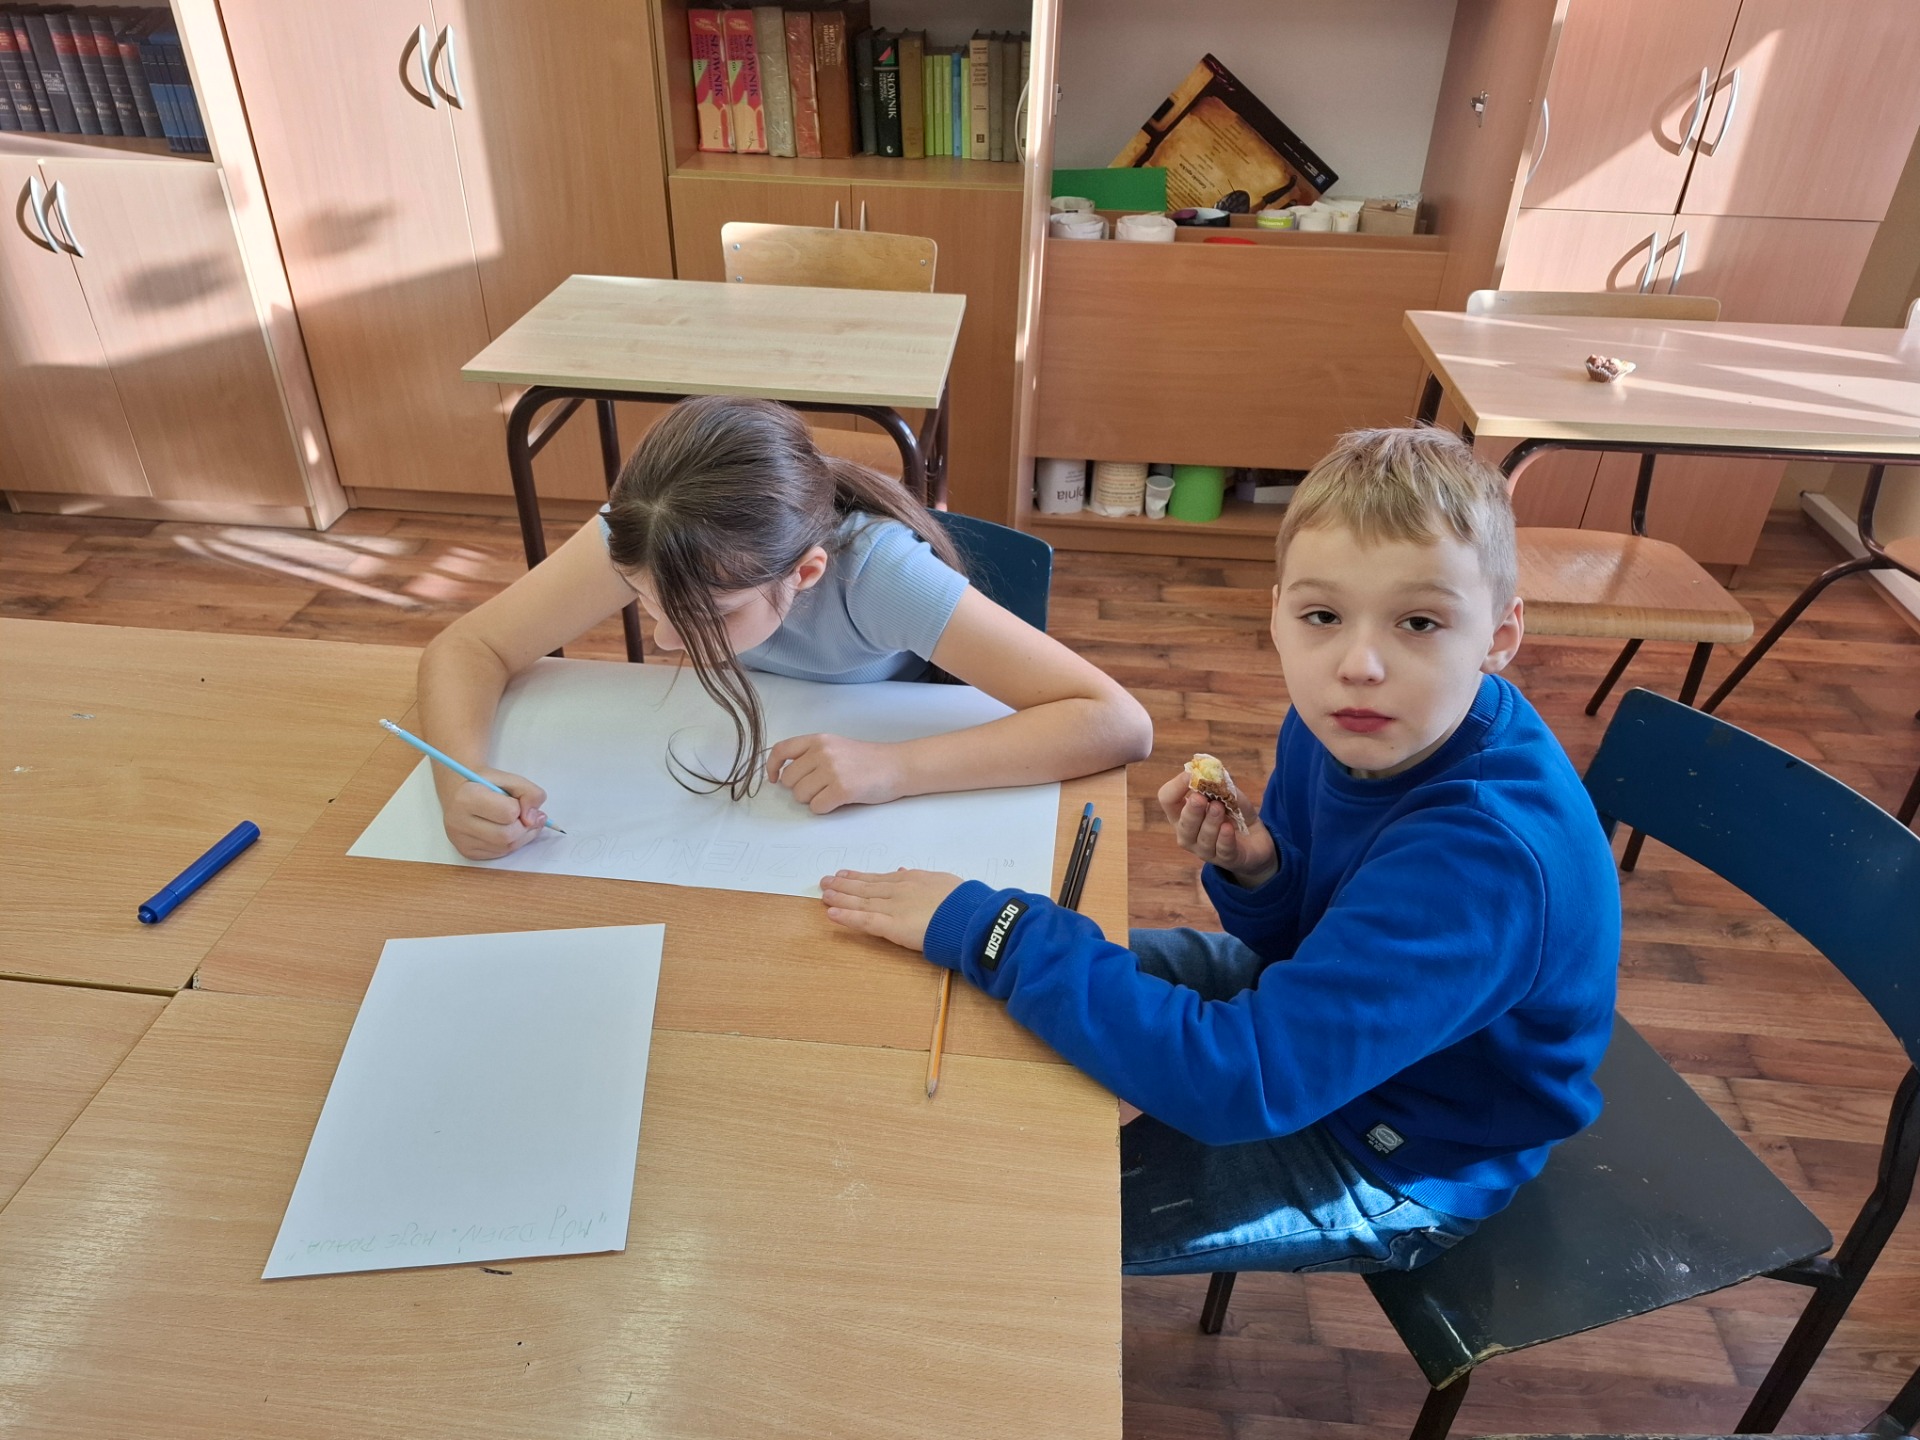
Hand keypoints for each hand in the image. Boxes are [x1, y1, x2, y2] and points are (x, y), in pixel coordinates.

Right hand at [440, 768, 548, 860]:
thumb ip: (529, 793)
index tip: (518, 801)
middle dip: (524, 826)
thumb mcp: (510, 778)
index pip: (509, 812)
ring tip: (519, 821)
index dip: (521, 807)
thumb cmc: (485, 784)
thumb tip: (534, 819)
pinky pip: (500, 853)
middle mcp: (459, 821)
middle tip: (525, 815)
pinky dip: (511, 843)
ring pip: (507, 847)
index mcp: (467, 797)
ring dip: (522, 836)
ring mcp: (461, 840)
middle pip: (508, 835)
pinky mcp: (467, 852)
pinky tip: (506, 830)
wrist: (459, 793)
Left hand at [767, 733, 906, 813]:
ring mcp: (832, 770)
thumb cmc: (868, 760)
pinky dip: (825, 808)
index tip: (774, 779)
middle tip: (821, 787)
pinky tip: (840, 800)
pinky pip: (817, 808)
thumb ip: (812, 755)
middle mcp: (822, 752)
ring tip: (833, 792)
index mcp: (819, 740)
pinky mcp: (842, 789)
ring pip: (801, 796)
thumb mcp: (836, 746)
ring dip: (813, 800)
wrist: (898, 766)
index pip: (781, 750)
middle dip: (801, 789)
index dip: (772, 767)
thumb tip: (784, 775)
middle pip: (789, 780)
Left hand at [820, 868, 963, 952]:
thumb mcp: (944, 882)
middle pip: (865, 887)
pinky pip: (864, 921)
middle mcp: (899, 890)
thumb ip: (923, 879)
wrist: (970, 916)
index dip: (860, 877)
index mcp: (913, 880)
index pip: (880, 878)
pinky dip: (846, 917)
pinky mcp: (892, 925)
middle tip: (826, 881)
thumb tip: (904, 871)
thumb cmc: (965, 903)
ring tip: (824, 893)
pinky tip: (831, 914)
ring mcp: (893, 907)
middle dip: (844, 885)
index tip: (845, 875)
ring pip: (860, 901)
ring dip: (840, 897)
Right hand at [1155, 768, 1277, 887]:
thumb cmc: (1234, 816)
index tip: (1191, 775)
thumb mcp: (1230, 796)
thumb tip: (1214, 770)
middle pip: (1183, 824)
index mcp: (1183, 814)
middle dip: (1192, 811)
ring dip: (1210, 821)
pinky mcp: (1227, 860)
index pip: (1167, 800)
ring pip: (1203, 838)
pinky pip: (1222, 850)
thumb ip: (1222, 784)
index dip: (1176, 787)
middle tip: (1200, 797)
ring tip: (1220, 807)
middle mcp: (1189, 834)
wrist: (1256, 842)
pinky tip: (1228, 827)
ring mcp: (1206, 850)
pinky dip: (1224, 838)